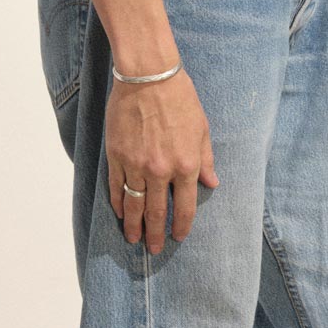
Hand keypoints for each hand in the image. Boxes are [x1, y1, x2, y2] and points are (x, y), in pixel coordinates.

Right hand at [105, 69, 218, 250]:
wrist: (149, 77)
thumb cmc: (180, 98)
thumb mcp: (202, 129)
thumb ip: (206, 160)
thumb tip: (212, 183)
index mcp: (186, 165)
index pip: (185, 206)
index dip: (182, 225)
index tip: (178, 236)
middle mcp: (161, 171)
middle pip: (157, 212)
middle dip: (155, 234)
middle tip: (152, 249)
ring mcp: (136, 165)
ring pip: (134, 205)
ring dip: (134, 225)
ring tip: (133, 239)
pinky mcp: (117, 156)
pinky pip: (116, 187)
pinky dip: (118, 202)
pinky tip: (120, 213)